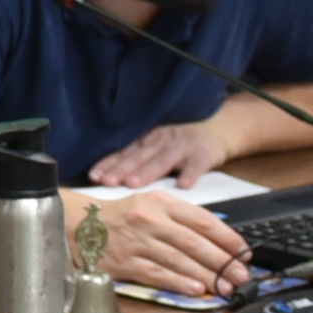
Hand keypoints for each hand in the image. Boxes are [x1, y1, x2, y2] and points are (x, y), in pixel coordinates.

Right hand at [83, 186, 252, 298]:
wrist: (76, 224)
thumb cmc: (120, 217)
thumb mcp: (150, 205)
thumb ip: (181, 219)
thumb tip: (216, 242)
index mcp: (160, 202)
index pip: (202, 220)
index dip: (226, 238)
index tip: (244, 252)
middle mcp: (150, 220)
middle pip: (194, 242)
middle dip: (222, 261)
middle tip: (241, 275)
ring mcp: (137, 242)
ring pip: (179, 260)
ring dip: (206, 276)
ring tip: (225, 286)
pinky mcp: (125, 263)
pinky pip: (157, 275)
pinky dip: (178, 283)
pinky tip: (196, 290)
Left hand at [84, 118, 229, 191]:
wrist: (218, 127)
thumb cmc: (181, 142)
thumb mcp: (157, 144)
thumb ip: (137, 158)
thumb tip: (107, 179)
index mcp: (147, 140)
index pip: (124, 152)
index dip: (109, 163)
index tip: (94, 176)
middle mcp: (161, 140)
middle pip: (139, 156)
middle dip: (121, 169)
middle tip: (107, 182)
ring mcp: (182, 146)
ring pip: (162, 160)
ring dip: (148, 172)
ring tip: (134, 184)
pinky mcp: (203, 154)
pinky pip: (196, 165)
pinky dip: (190, 174)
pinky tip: (184, 185)